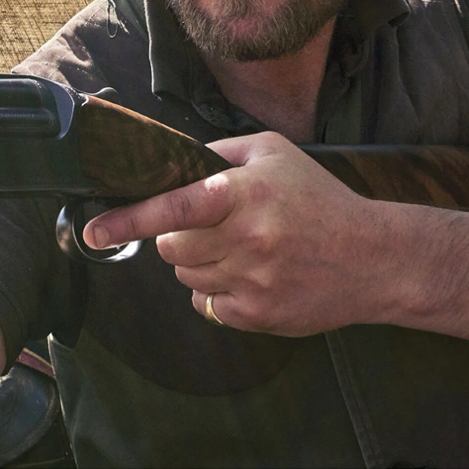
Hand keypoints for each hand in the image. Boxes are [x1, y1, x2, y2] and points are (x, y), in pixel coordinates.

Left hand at [82, 133, 396, 335]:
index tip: (93, 231)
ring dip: (197, 263)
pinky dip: (216, 291)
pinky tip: (248, 275)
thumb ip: (219, 152)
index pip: (173, 208)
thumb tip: (173, 161)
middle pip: (170, 247)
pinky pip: (207, 305)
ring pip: (185, 276)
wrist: (374, 259)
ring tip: (236, 249)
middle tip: (207, 228)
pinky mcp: (259, 316)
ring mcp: (252, 281)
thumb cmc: (320, 200)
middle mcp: (247, 239)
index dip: (128, 220)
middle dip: (174, 237)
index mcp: (246, 194)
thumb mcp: (273, 153)